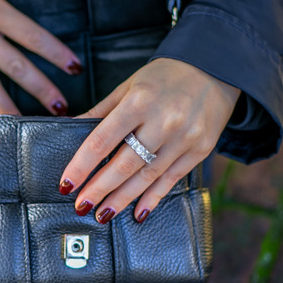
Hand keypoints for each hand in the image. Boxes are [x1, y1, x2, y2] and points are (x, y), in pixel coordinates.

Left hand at [58, 58, 240, 223]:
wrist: (216, 68)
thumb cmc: (165, 76)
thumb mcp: (128, 86)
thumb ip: (100, 111)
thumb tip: (69, 128)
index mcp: (139, 101)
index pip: (102, 140)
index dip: (82, 165)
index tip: (66, 184)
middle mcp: (163, 121)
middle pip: (124, 164)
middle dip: (99, 189)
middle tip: (80, 206)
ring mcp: (185, 138)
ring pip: (147, 176)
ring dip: (122, 199)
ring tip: (102, 214)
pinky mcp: (200, 150)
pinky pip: (171, 180)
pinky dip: (153, 198)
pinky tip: (137, 213)